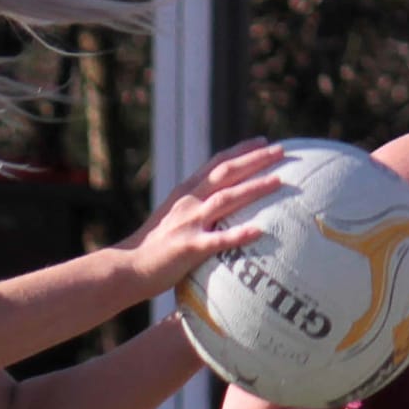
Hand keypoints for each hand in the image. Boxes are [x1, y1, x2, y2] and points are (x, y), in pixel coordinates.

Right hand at [117, 141, 285, 294]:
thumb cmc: (151, 249)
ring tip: (279, 181)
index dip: (241, 151)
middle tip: (281, 150)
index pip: (217, 164)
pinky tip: (260, 231)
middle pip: (226, 173)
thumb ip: (193, 211)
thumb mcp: (172, 220)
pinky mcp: (189, 248)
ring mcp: (189, 223)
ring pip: (227, 199)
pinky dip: (239, 234)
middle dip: (255, 159)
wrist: (126, 267)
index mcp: (185, 193)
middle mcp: (189, 202)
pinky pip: (219, 240)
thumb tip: (215, 210)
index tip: (263, 141)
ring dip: (254, 188)